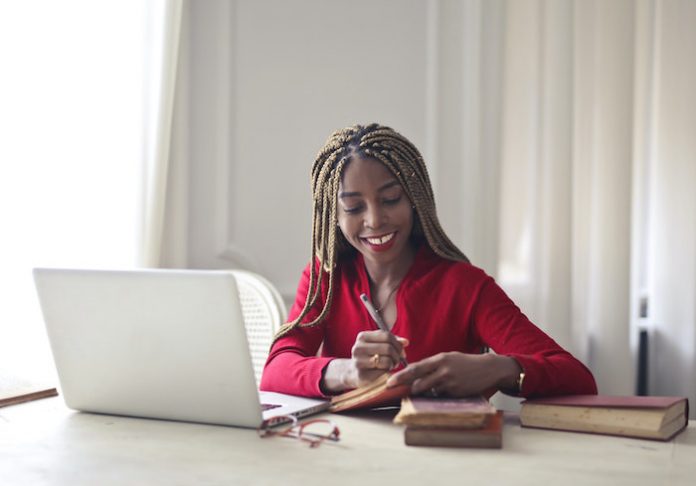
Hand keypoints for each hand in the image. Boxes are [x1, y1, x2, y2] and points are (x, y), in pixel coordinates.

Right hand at [350, 330, 408, 387]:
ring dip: (393, 364)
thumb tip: (406, 342)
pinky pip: (383, 373)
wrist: (353, 372)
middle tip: (397, 360)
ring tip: (390, 365)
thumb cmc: (370, 356)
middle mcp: (358, 348)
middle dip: (397, 355)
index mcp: (362, 337)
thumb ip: (392, 341)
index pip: (387, 336)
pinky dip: (387, 372)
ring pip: (387, 361)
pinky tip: (383, 372)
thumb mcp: (378, 345)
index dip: (397, 343)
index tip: (400, 350)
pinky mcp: (361, 375)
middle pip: (388, 348)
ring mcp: (358, 362)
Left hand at [386, 352, 520, 396]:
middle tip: (403, 391)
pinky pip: (440, 397)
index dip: (401, 376)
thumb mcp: (447, 358)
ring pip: (428, 392)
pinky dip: (438, 396)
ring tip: (429, 389)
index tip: (390, 382)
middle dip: (410, 389)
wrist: (487, 369)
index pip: (415, 368)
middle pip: (418, 383)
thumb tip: (414, 373)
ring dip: (424, 393)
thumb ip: (432, 365)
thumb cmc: (465, 363)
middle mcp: (443, 371)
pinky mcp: (456, 394)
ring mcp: (450, 384)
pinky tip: (446, 390)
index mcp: (440, 359)